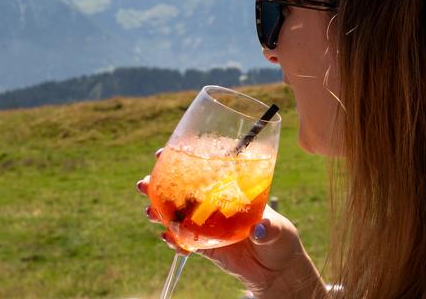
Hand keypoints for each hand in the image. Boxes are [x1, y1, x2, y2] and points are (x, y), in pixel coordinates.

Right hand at [137, 154, 329, 297]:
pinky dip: (174, 240)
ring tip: (149, 211)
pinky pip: (184, 242)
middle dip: (158, 184)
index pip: (201, 169)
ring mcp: (206, 226)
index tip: (162, 154)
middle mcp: (213, 204)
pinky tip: (167, 238)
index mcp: (228, 190)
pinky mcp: (205, 247)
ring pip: (177, 214)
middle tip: (144, 184)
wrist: (277, 270)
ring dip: (159, 211)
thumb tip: (257, 230)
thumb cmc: (281, 239)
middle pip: (180, 190)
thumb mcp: (279, 229)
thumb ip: (268, 228)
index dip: (180, 159)